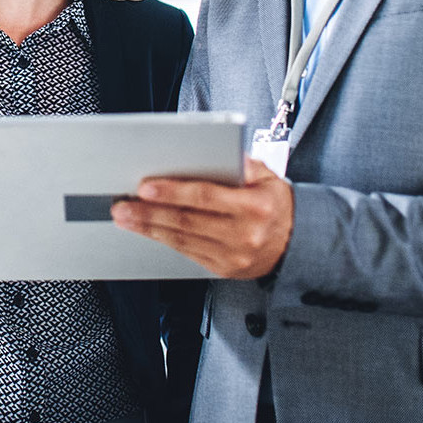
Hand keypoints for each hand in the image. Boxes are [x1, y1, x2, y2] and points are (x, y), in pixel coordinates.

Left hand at [111, 156, 293, 279]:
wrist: (300, 243)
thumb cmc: (278, 203)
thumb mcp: (269, 175)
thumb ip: (243, 164)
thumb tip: (218, 152)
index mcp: (255, 205)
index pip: (206, 196)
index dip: (173, 192)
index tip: (145, 186)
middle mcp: (244, 233)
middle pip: (188, 221)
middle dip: (150, 212)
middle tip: (122, 204)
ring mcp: (234, 256)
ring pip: (183, 240)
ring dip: (150, 228)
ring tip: (126, 217)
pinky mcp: (225, 270)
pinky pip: (188, 254)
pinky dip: (165, 241)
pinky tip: (148, 231)